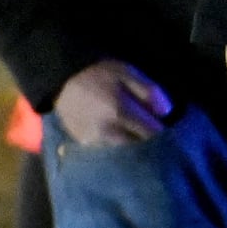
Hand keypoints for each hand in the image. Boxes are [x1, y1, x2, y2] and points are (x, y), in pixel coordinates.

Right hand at [54, 59, 172, 147]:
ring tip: (136, 142)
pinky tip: (119, 143)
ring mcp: (94, 140)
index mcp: (121, 111)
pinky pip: (109, 155)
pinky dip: (118, 152)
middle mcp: (108, 131)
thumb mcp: (127, 72)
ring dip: (134, 151)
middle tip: (153, 137)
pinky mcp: (84, 145)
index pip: (154, 134)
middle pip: (141, 149)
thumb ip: (150, 91)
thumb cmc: (97, 74)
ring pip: (125, 155)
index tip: (166, 129)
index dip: (165, 133)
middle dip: (151, 145)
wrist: (60, 79)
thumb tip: (166, 114)